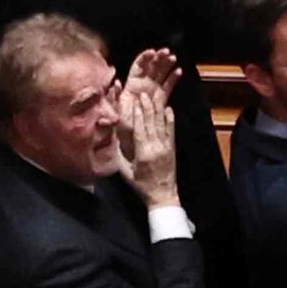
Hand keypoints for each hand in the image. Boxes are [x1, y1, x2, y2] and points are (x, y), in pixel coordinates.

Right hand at [115, 50, 182, 200]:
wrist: (162, 195)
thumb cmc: (141, 185)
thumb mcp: (126, 172)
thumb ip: (120, 155)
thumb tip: (113, 137)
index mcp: (143, 153)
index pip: (140, 129)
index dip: (138, 114)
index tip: (135, 101)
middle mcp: (156, 147)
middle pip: (151, 123)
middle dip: (147, 107)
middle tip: (143, 93)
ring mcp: (166, 146)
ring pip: (161, 124)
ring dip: (157, 109)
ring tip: (153, 96)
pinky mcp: (172, 147)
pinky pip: (171, 130)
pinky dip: (170, 118)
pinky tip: (169, 108)